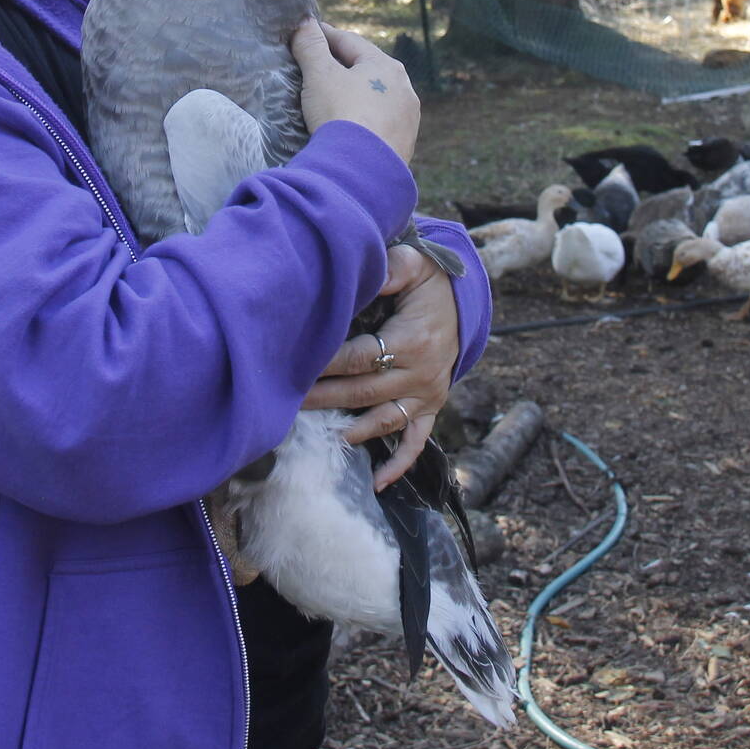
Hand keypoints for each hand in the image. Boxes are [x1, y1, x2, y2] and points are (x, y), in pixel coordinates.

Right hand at [290, 20, 418, 163]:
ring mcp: (407, 119)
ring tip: (334, 100)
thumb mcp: (320, 75)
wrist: (361, 171)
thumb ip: (311, 46)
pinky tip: (350, 127)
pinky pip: (379, 124)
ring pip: (376, 98)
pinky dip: (364, 120)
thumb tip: (304, 23)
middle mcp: (404, 89)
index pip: (350, 42)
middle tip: (318, 66)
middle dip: (343, 66)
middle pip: (367, 70)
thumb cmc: (341, 114)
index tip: (307, 33)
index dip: (325, 36)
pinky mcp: (403, 145)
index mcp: (386, 66)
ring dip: (356, 95)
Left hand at [302, 244, 457, 489]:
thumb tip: (362, 272)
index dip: (324, 364)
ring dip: (349, 431)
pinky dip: (399, 464)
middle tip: (286, 404)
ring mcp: (427, 395)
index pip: (358, 358)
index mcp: (412, 341)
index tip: (293, 366)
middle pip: (362, 393)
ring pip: (382, 421)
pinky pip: (416, 441)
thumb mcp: (413, 265)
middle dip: (322, 400)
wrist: (463, 300)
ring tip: (315, 435)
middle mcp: (421, 374)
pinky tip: (377, 483)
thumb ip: (389, 268)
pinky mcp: (432, 407)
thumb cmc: (428, 281)